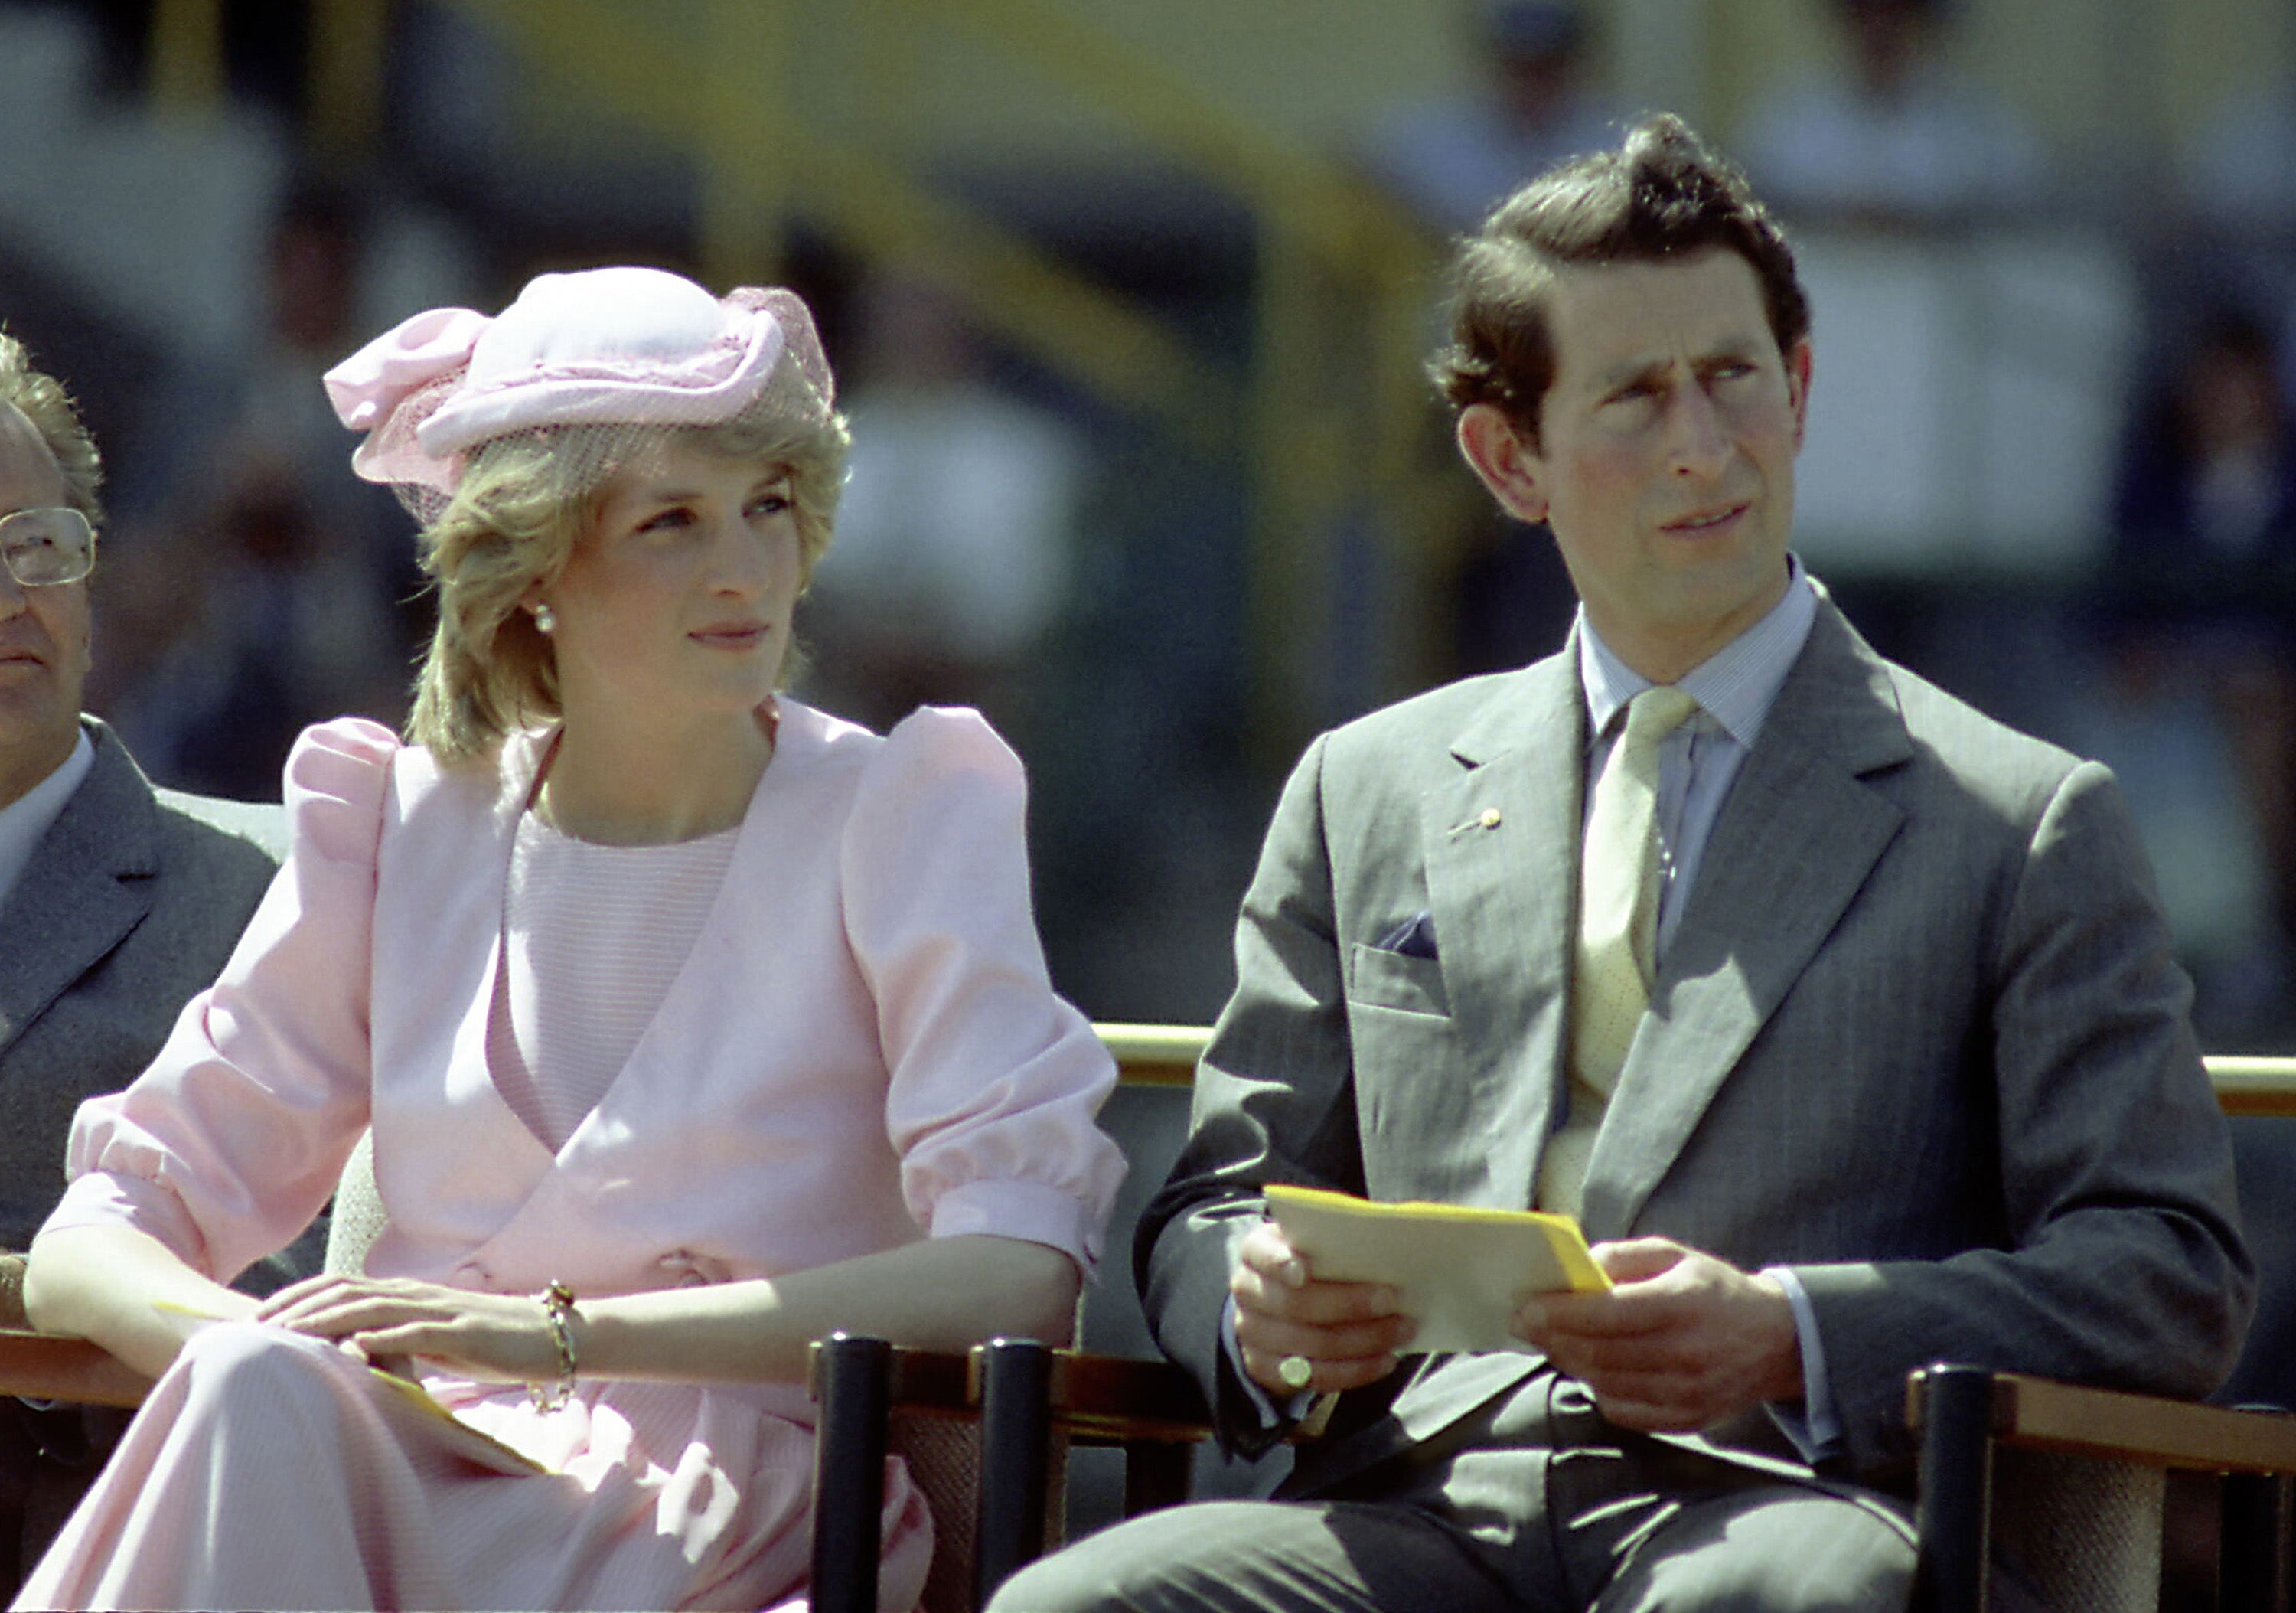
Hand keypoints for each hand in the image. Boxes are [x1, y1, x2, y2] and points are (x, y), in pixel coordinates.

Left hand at [255, 1275, 561, 1384]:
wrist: (552, 1336)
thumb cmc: (493, 1343)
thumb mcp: (436, 1338)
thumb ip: (398, 1337)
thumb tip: (355, 1351)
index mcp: (409, 1295)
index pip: (342, 1286)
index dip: (298, 1297)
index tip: (259, 1317)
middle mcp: (418, 1295)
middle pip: (346, 1290)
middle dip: (297, 1306)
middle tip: (254, 1326)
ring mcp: (440, 1311)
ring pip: (372, 1307)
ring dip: (325, 1319)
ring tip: (288, 1334)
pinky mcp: (462, 1334)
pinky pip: (416, 1332)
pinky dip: (382, 1337)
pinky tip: (353, 1348)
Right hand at [1230, 1219, 1413, 1396]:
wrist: (1274, 1307)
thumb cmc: (1309, 1265)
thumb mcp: (1313, 1244)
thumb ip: (1336, 1245)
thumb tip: (1385, 1252)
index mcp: (1256, 1251)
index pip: (1262, 1254)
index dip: (1280, 1263)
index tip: (1304, 1271)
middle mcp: (1248, 1292)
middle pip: (1296, 1304)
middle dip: (1349, 1305)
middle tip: (1391, 1301)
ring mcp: (1253, 1334)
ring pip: (1311, 1345)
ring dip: (1363, 1341)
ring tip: (1400, 1331)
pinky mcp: (1266, 1369)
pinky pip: (1315, 1377)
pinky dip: (1356, 1371)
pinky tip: (1385, 1360)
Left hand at [1511, 1237, 1799, 1432]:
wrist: (1776, 1341)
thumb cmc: (1714, 1291)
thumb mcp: (1675, 1255)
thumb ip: (1622, 1257)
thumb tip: (1575, 1270)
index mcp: (1682, 1303)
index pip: (1607, 1313)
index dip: (1559, 1312)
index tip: (1526, 1308)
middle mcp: (1686, 1353)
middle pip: (1598, 1352)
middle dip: (1552, 1338)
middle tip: (1527, 1325)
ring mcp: (1687, 1392)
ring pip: (1604, 1383)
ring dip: (1571, 1362)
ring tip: (1556, 1341)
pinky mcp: (1686, 1419)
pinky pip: (1622, 1410)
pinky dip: (1598, 1389)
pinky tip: (1595, 1367)